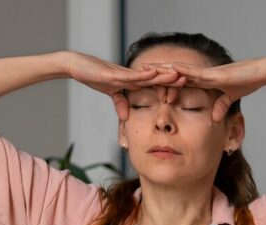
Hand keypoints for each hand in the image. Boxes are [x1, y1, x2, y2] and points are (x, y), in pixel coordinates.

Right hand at [64, 51, 183, 121]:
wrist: (75, 65)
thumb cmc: (93, 76)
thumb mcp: (110, 93)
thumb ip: (120, 103)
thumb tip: (126, 117)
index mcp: (132, 80)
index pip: (154, 84)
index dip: (168, 86)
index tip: (184, 89)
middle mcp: (131, 75)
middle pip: (155, 77)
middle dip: (172, 79)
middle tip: (190, 79)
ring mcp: (123, 73)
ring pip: (147, 74)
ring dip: (163, 75)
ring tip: (178, 75)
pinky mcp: (113, 73)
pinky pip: (130, 74)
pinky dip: (142, 75)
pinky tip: (153, 73)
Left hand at [145, 58, 265, 123]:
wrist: (261, 73)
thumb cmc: (248, 82)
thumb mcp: (231, 98)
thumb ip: (221, 106)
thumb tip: (215, 117)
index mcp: (204, 81)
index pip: (181, 82)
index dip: (165, 83)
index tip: (150, 84)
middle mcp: (202, 75)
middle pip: (175, 74)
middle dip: (157, 74)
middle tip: (139, 72)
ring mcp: (207, 73)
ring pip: (181, 71)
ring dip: (164, 70)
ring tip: (146, 68)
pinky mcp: (215, 74)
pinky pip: (196, 72)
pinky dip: (183, 70)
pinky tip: (171, 68)